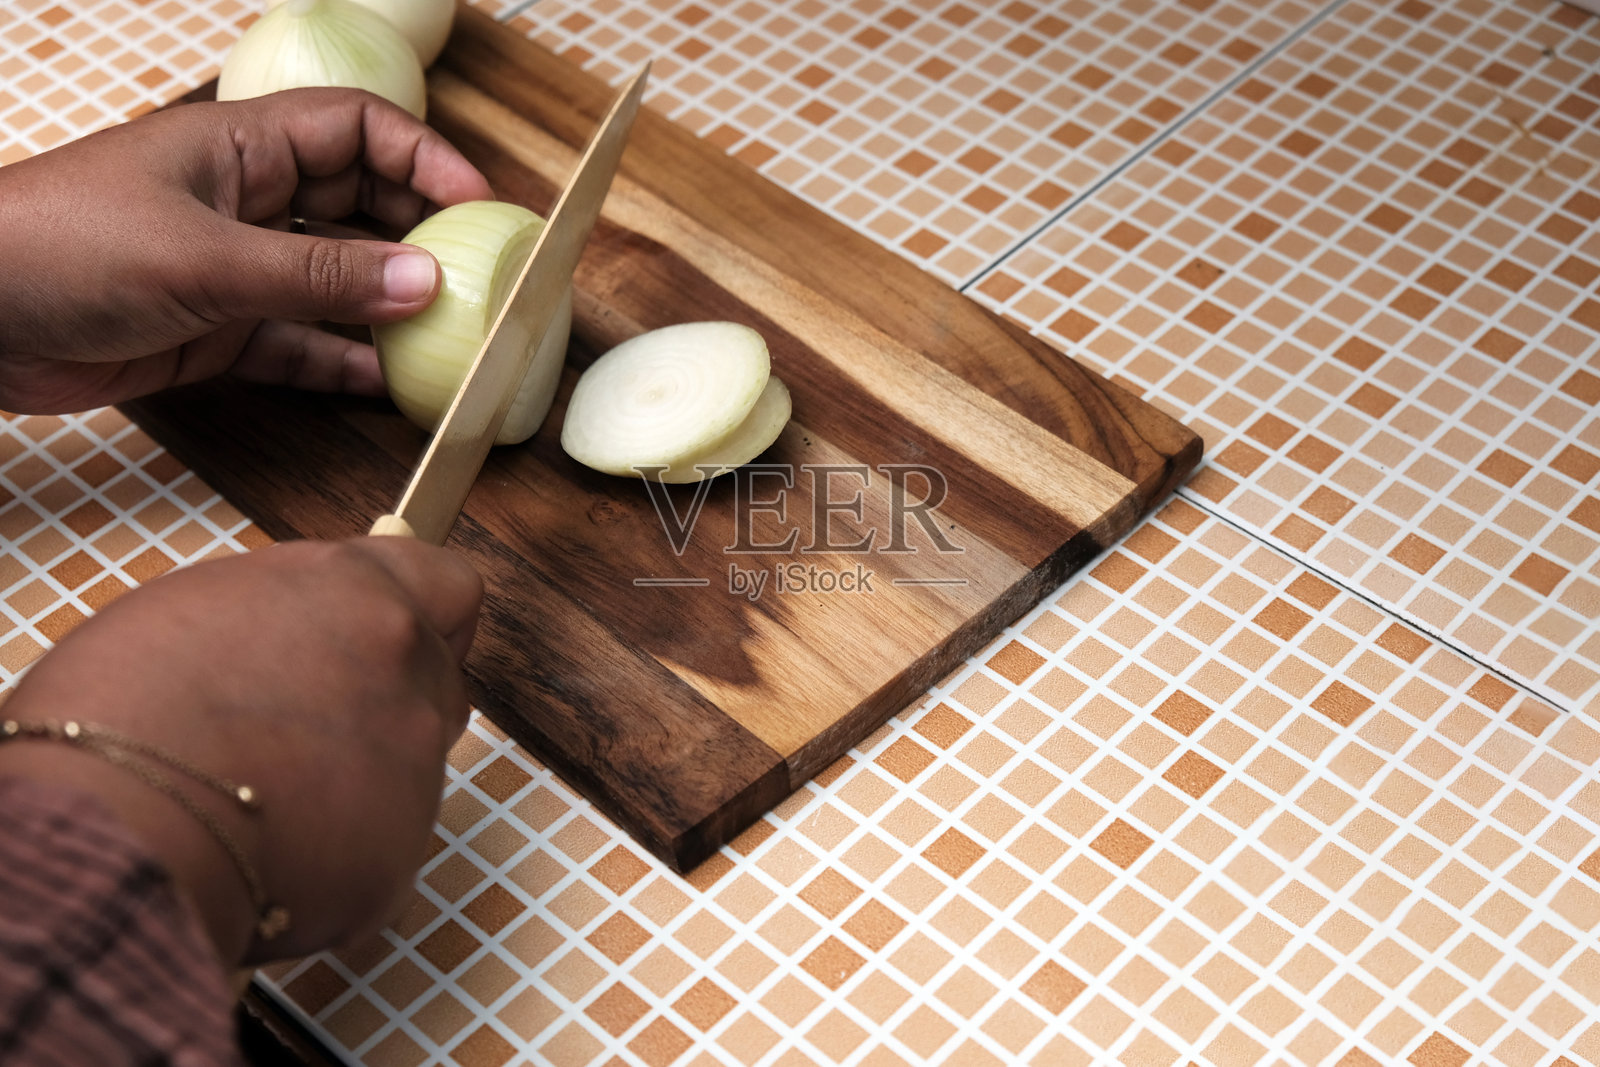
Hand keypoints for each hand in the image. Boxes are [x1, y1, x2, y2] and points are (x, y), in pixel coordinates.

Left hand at [0, 88, 493, 413]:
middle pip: (359, 204)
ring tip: (445, 338)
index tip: (478, 204)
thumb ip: (321, 277)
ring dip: (385, 309)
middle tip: (476, 277)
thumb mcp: (208, 259)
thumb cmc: (66, 248)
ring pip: (334, 281)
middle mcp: (246, 201)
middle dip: (418, 236)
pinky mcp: (214, 330)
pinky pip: (296, 342)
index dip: (424, 156)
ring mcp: (232, 267)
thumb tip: (423, 281)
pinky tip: (380, 382)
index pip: (357, 130)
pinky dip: (336, 361)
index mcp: (242, 147)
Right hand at [0, 538, 482, 965]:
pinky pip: (383, 855)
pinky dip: (339, 863)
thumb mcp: (199, 611)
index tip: (392, 640)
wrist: (107, 825)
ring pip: (414, 772)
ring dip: (361, 786)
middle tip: (309, 733)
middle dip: (389, 705)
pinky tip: (265, 863)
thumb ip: (287, 616)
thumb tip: (297, 639)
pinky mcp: (403, 852)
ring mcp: (416, 761)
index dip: (423, 616)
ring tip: (262, 806)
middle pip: (436, 681)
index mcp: (357, 591)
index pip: (447, 585)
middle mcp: (403, 666)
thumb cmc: (116, 711)